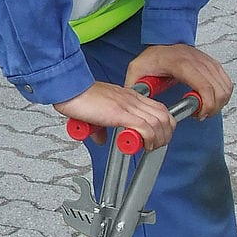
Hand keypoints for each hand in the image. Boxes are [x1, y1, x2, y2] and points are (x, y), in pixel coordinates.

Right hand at [53, 81, 174, 149]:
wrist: (70, 88)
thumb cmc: (81, 96)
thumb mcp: (96, 113)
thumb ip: (102, 126)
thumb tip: (102, 139)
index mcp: (129, 96)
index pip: (158, 108)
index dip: (164, 124)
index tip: (159, 136)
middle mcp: (132, 99)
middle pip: (164, 115)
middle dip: (166, 134)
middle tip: (158, 145)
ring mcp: (128, 105)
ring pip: (158, 122)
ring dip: (159, 139)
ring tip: (151, 148)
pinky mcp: (120, 113)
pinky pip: (144, 127)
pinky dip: (149, 139)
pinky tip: (143, 146)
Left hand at [124, 44, 232, 118]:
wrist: (161, 42)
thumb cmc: (152, 57)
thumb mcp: (137, 70)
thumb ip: (134, 87)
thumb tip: (134, 104)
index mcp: (181, 63)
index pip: (204, 87)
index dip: (206, 105)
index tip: (198, 114)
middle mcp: (197, 60)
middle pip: (219, 89)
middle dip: (213, 108)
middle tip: (201, 115)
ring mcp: (207, 61)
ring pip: (226, 86)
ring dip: (219, 102)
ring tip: (205, 109)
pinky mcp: (212, 63)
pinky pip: (226, 81)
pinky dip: (223, 94)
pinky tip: (211, 99)